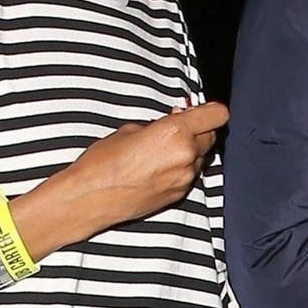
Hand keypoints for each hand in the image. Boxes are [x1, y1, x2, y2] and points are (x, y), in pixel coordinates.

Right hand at [13, 100, 228, 256]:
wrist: (91, 198)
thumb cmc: (103, 161)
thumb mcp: (130, 130)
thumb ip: (158, 126)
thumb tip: (169, 126)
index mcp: (176, 133)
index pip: (216, 116)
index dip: (210, 111)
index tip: (202, 109)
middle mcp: (186, 157)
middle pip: (210, 137)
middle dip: (199, 130)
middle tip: (178, 127)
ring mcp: (184, 179)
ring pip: (200, 158)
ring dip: (190, 150)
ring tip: (163, 149)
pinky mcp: (178, 195)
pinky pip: (189, 175)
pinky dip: (181, 168)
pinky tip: (158, 167)